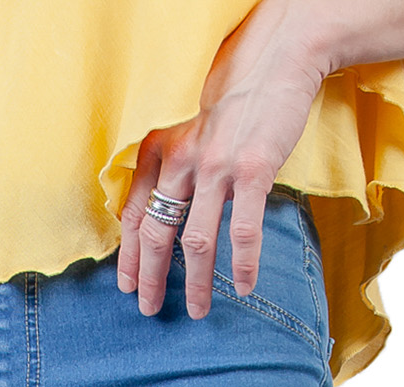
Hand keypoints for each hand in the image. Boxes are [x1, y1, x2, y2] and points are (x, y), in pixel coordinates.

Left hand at [117, 3, 327, 319]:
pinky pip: (242, 231)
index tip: (127, 286)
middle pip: (155, 233)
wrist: (276, 60)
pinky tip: (242, 287)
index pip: (133, 212)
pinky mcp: (253, 171)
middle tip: (151, 309)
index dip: (128, 255)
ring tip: (199, 310)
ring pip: (195, 240)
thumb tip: (162, 210)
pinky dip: (241, 264)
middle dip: (151, 278)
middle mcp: (181, 160)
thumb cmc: (233, 101)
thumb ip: (173, 166)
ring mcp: (217, 167)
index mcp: (160, 151)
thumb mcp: (189, 129)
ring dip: (195, 283)